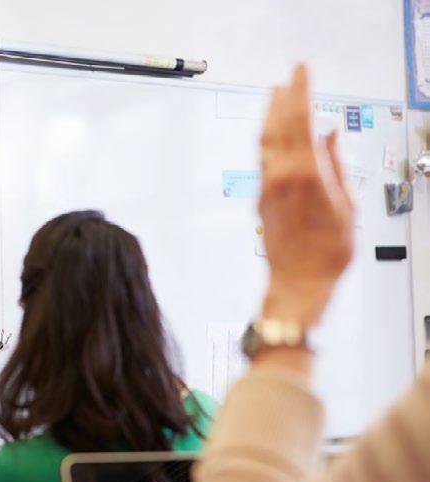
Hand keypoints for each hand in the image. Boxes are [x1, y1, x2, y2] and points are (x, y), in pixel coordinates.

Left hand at [258, 65, 353, 324]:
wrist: (297, 283)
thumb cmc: (327, 253)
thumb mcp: (346, 206)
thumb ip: (337, 165)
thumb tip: (332, 135)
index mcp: (306, 175)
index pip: (300, 121)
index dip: (300, 92)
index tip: (301, 72)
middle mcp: (280, 177)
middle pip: (277, 126)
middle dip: (283, 97)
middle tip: (289, 76)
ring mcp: (267, 188)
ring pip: (264, 142)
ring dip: (270, 115)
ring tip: (277, 95)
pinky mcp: (260, 198)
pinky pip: (263, 159)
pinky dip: (269, 138)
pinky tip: (274, 132)